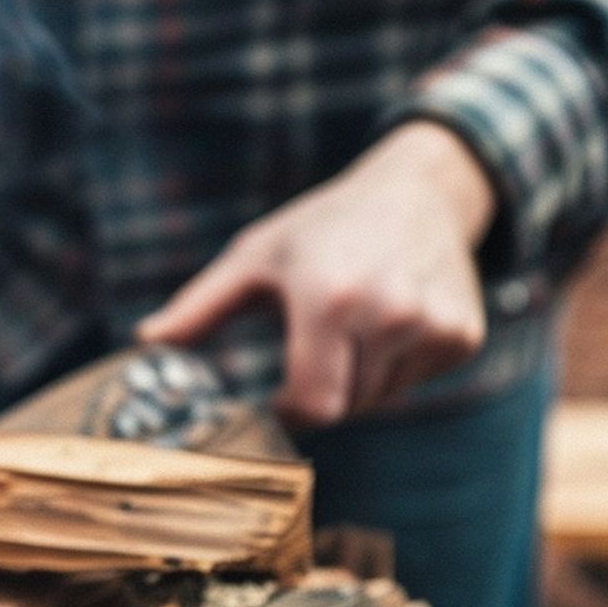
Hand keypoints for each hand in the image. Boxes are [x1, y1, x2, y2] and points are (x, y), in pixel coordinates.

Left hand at [138, 121, 496, 428]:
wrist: (418, 192)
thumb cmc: (323, 228)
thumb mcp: (256, 258)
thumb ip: (201, 307)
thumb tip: (145, 342)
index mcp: (329, 298)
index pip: (314, 404)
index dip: (290, 414)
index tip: (275, 401)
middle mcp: (389, 313)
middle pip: (344, 406)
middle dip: (320, 390)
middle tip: (315, 345)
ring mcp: (433, 326)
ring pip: (378, 399)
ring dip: (358, 378)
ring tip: (355, 321)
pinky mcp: (462, 336)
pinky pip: (414, 382)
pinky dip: (396, 367)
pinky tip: (391, 320)